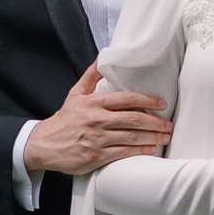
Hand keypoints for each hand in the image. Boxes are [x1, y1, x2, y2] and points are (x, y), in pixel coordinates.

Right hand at [23, 63, 172, 176]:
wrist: (44, 145)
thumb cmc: (64, 120)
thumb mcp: (75, 94)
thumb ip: (91, 76)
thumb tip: (102, 57)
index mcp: (93, 103)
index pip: (126, 99)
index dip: (147, 101)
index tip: (161, 104)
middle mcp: (96, 120)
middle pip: (133, 119)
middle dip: (155, 122)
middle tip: (169, 124)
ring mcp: (97, 139)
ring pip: (131, 137)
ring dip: (152, 137)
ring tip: (165, 137)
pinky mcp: (96, 156)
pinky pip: (123, 153)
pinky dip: (139, 151)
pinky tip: (151, 150)